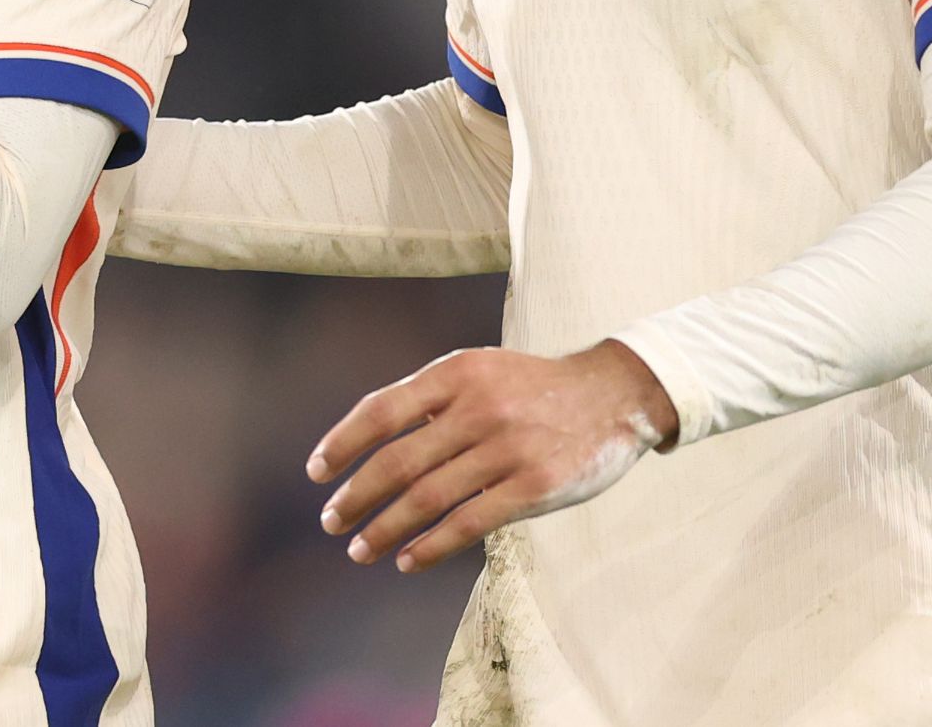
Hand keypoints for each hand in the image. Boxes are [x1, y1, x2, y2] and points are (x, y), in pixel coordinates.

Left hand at [305, 339, 675, 571]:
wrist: (614, 395)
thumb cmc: (533, 388)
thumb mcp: (480, 371)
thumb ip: (431, 400)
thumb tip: (370, 444)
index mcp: (457, 372)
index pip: (381, 410)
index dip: (342, 443)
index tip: (316, 472)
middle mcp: (478, 407)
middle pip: (397, 460)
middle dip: (356, 496)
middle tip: (331, 521)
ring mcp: (507, 449)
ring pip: (427, 498)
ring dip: (385, 529)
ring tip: (359, 550)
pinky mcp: (534, 488)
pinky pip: (468, 524)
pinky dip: (430, 547)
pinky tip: (407, 561)